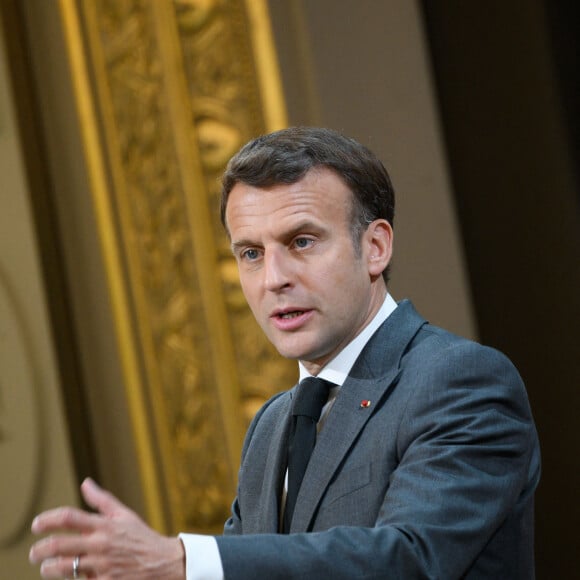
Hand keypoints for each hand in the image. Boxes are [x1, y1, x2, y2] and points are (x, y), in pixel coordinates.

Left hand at [29, 477, 184, 578]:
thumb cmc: (141, 537)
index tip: (36, 525)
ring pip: (62, 568)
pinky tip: (68, 579)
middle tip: (34, 553)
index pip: (68, 517)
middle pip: (59, 545)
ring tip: (47, 568)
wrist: (163, 563)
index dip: (47, 520)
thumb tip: (85, 483)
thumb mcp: (124, 515)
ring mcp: (102, 566)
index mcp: (104, 525)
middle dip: (40, 550)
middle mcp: (100, 544)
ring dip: (48, 569)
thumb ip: (102, 500)